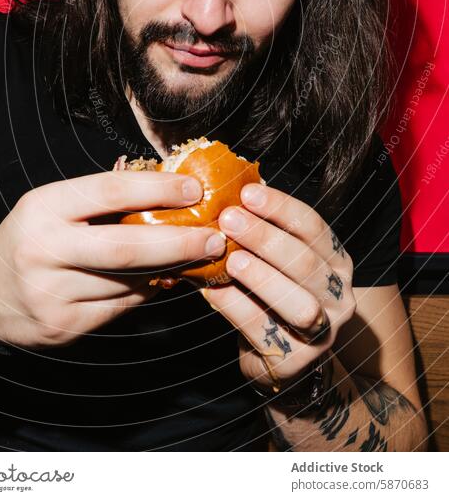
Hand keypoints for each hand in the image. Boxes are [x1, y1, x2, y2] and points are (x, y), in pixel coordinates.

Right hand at [0, 170, 224, 348]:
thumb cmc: (32, 236)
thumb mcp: (54, 205)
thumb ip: (103, 200)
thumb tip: (170, 192)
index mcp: (45, 206)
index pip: (111, 191)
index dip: (158, 189)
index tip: (195, 189)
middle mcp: (46, 249)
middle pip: (127, 247)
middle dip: (180, 242)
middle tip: (215, 236)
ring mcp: (52, 293)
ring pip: (129, 282)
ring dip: (170, 269)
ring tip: (198, 256)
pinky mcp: (63, 326)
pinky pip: (121, 307)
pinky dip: (148, 291)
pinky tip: (164, 278)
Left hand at [201, 183, 354, 393]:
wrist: (282, 359)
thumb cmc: (272, 296)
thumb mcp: (278, 261)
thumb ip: (262, 231)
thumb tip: (227, 190)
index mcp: (336, 262)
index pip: (314, 227)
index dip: (281, 207)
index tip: (247, 192)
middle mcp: (339, 296)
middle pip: (306, 262)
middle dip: (265, 237)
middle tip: (229, 219)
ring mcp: (322, 332)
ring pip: (298, 303)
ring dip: (261, 277)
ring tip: (229, 259)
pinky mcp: (296, 361)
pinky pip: (265, 330)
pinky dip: (236, 307)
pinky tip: (212, 291)